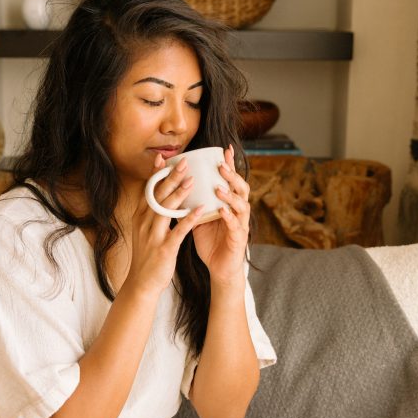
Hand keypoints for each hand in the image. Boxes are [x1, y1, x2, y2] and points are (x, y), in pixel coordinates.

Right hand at [125, 155, 203, 296]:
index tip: (163, 158)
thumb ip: (152, 212)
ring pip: (166, 209)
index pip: (147, 190)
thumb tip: (160, 194)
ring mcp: (153, 235)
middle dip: (170, 177)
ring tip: (193, 180)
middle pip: (157, 195)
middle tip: (184, 162)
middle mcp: (144, 223)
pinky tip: (201, 209)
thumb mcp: (145, 230)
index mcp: (140, 217)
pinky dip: (190, 218)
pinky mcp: (165, 248)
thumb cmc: (147, 254)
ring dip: (180, 193)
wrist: (142, 283)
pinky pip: (179, 230)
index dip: (155, 174)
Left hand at [191, 145, 250, 284]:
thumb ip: (193, 202)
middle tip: (221, 165)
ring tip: (220, 187)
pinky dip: (229, 217)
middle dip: (232, 175)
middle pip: (240, 188)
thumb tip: (176, 185)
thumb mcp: (200, 217)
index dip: (229, 165)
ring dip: (230, 195)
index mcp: (229, 204)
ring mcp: (241, 224)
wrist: (219, 268)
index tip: (224, 149)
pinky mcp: (239, 239)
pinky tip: (222, 210)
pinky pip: (236, 225)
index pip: (230, 180)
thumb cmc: (211, 241)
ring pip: (241, 205)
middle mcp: (238, 211)